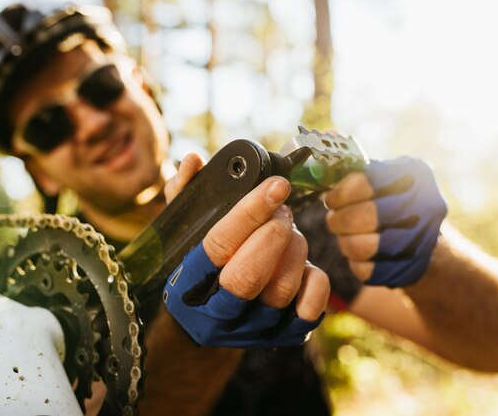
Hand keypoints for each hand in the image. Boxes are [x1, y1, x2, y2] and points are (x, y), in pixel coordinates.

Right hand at [162, 154, 329, 346]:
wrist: (209, 327)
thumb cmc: (199, 268)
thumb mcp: (183, 234)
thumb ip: (184, 194)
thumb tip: (194, 162)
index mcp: (187, 284)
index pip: (217, 246)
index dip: (249, 213)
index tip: (276, 186)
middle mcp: (216, 312)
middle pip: (247, 276)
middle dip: (272, 233)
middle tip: (281, 210)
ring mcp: (252, 328)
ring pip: (281, 289)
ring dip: (293, 248)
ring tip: (288, 231)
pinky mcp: (283, 335)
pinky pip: (310, 306)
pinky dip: (314, 279)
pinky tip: (302, 264)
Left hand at [324, 156, 446, 286]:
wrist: (428, 243)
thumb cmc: (394, 203)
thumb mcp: (386, 177)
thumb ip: (358, 174)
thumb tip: (318, 174)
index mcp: (413, 176)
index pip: (364, 183)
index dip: (340, 194)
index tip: (332, 199)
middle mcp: (423, 206)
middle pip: (363, 217)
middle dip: (339, 220)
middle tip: (334, 219)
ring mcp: (418, 241)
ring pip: (360, 247)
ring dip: (345, 241)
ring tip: (347, 235)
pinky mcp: (407, 271)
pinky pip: (365, 270)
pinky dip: (356, 262)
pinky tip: (360, 253)